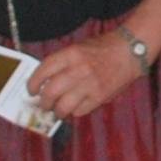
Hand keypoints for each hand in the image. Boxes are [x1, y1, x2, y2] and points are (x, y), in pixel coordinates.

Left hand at [27, 35, 147, 120]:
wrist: (130, 51)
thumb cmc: (103, 48)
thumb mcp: (78, 48)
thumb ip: (62, 63)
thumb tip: (45, 81)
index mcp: (71, 54)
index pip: (44, 70)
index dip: (33, 83)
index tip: (31, 90)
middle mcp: (78, 70)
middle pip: (50, 92)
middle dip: (43, 102)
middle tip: (43, 104)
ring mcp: (89, 85)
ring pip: (63, 106)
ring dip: (57, 111)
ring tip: (58, 110)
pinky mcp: (100, 97)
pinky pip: (79, 111)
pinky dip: (74, 112)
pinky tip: (75, 108)